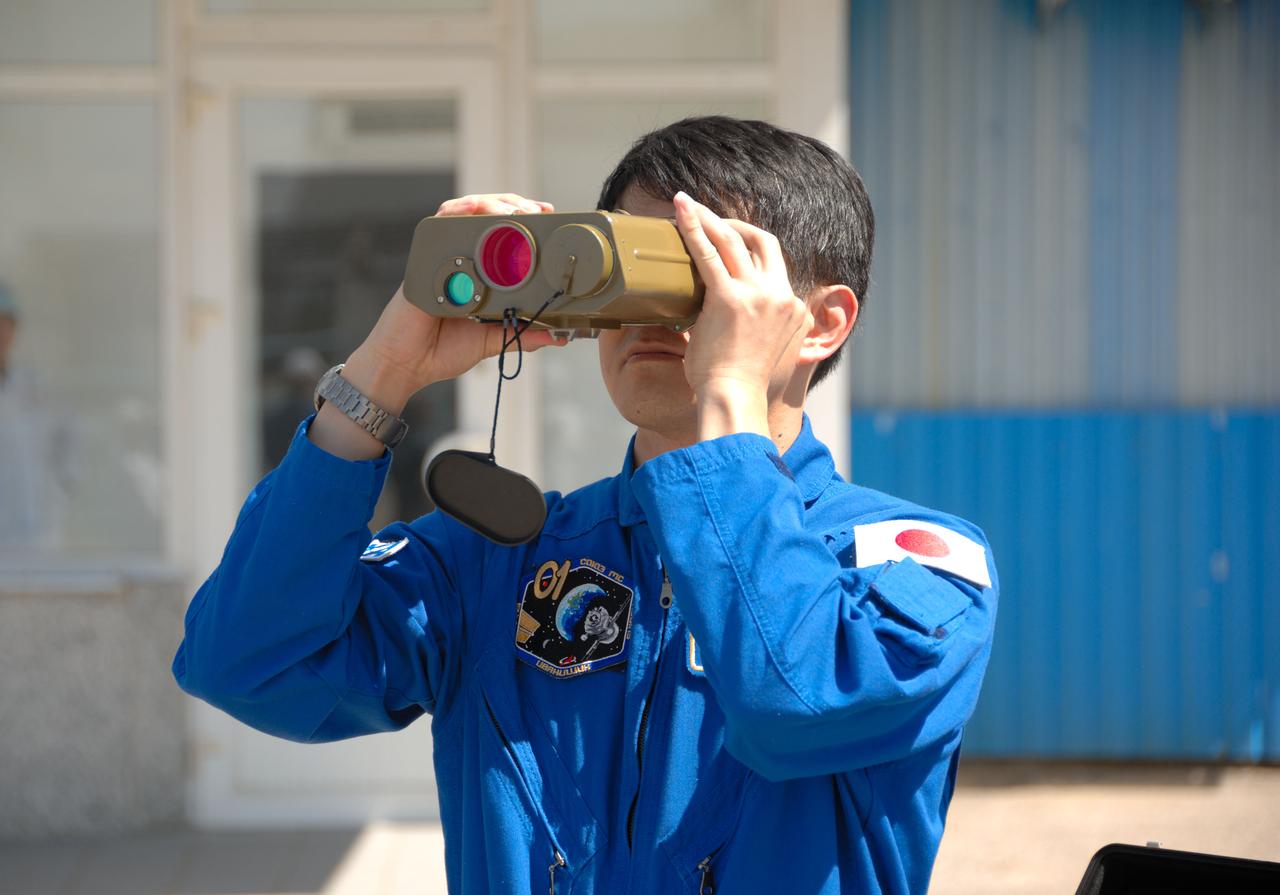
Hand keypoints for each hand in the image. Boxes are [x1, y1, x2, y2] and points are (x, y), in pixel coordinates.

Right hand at [311, 194, 562, 459]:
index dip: (526, 221)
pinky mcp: (425, 258)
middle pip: (488, 215)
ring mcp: (441, 256)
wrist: (406, 365)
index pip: (504, 235)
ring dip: (493, 204)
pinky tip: (476, 207)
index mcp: (479, 274)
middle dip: (516, 205)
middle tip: (539, 209)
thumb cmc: (442, 351)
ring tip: (516, 210)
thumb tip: (558, 336)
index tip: (548, 216)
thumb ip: (524, 336)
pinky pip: (439, 224)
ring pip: (466, 213)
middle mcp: (460, 259)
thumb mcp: (493, 341)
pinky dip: (458, 211)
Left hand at [672, 191, 811, 438]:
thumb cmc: (742, 384)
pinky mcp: (729, 298)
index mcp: (794, 308)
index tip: (731, 239)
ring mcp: (758, 295)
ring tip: (688, 205)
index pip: (776, 265)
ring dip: (710, 218)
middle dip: (735, 224)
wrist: (736, 399)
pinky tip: (680, 212)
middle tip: (711, 218)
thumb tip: (749, 324)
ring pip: (733, 240)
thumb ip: (767, 330)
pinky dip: (693, 228)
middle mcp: (781, 296)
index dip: (752, 247)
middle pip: (762, 241)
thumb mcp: (771, 352)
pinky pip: (708, 253)